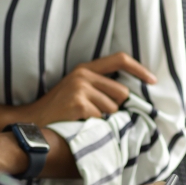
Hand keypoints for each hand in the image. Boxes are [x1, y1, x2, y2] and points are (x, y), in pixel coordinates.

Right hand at [17, 52, 157, 125]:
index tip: (153, 80)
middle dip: (116, 106)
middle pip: (121, 92)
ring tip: (84, 119)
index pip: (120, 59)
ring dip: (104, 117)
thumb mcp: (76, 89)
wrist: (32, 121)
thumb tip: (127, 95)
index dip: (139, 69)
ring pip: (113, 107)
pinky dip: (94, 125)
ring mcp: (80, 89)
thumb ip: (99, 86)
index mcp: (85, 69)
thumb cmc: (58, 109)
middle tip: (97, 114)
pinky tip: (78, 123)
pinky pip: (101, 118)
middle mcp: (83, 75)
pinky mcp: (79, 104)